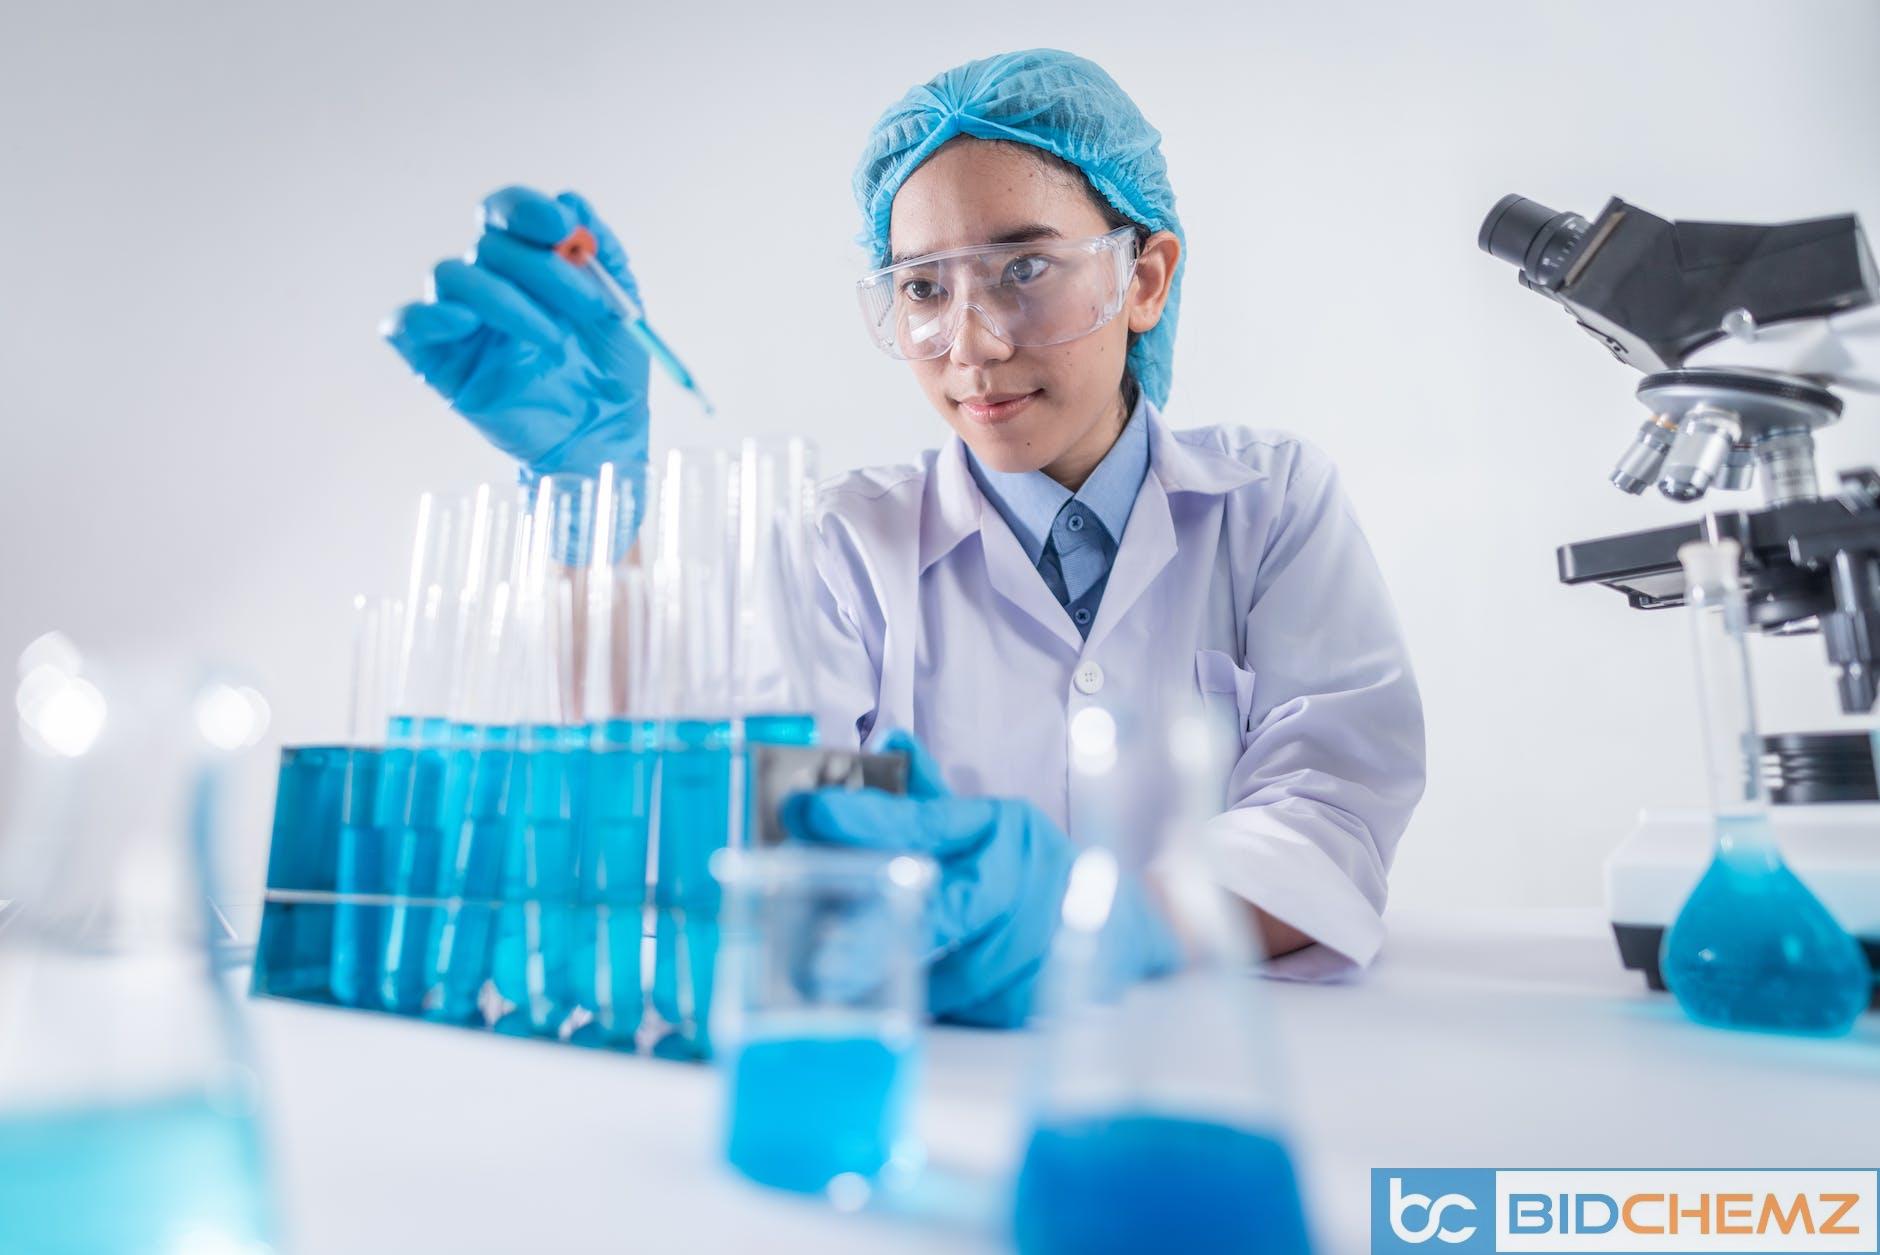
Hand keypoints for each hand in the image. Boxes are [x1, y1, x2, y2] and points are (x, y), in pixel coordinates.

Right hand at [383, 186, 650, 530]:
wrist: (604, 434)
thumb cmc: (608, 371)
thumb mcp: (620, 306)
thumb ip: (602, 253)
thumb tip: (571, 202)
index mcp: (526, 263)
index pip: (504, 213)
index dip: (526, 210)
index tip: (562, 228)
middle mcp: (488, 284)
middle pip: (488, 244)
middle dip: (541, 268)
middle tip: (586, 306)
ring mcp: (461, 323)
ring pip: (451, 275)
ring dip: (504, 299)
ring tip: (551, 338)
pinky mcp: (438, 363)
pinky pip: (405, 325)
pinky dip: (429, 316)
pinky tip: (467, 324)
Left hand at [782, 731, 1179, 1026]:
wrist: (1119, 930)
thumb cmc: (1031, 871)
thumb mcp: (988, 826)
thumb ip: (931, 797)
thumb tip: (887, 742)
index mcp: (997, 828)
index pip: (922, 822)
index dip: (861, 818)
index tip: (803, 812)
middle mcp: (1019, 881)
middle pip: (941, 910)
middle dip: (873, 937)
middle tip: (816, 963)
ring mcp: (1035, 943)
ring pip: (950, 975)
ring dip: (900, 983)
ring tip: (852, 986)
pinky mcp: (1042, 999)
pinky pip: (969, 1012)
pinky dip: (938, 1008)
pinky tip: (918, 1003)